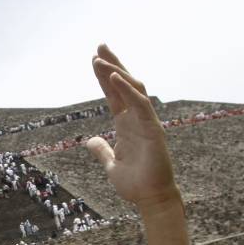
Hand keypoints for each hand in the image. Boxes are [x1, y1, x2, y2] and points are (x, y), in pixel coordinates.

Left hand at [86, 45, 177, 209]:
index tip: (94, 60)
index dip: (105, 77)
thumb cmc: (135, 183)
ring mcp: (145, 121)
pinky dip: (127, 89)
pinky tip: (114, 76)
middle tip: (100, 46)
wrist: (150, 198)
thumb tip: (90, 141)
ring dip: (117, 72)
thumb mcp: (110, 164)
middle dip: (113, 64)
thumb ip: (101, 150)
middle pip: (124, 85)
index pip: (114, 95)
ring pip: (132, 89)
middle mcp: (136, 118)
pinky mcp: (152, 129)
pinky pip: (139, 103)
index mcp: (126, 124)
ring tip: (100, 59)